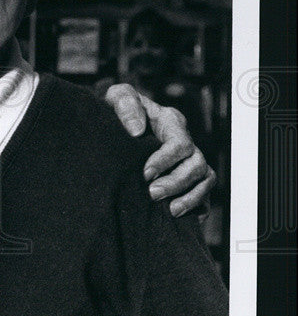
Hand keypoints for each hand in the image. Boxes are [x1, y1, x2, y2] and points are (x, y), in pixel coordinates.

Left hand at [105, 84, 215, 216]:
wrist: (110, 125)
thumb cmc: (116, 109)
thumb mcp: (116, 98)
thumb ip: (125, 104)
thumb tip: (137, 130)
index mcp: (170, 121)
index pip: (180, 143)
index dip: (166, 160)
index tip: (145, 173)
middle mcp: (184, 141)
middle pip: (196, 164)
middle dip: (176, 182)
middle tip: (152, 194)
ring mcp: (188, 160)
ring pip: (204, 179)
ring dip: (190, 197)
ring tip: (170, 210)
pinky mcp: (187, 178)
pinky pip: (203, 193)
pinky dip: (197, 206)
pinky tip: (180, 218)